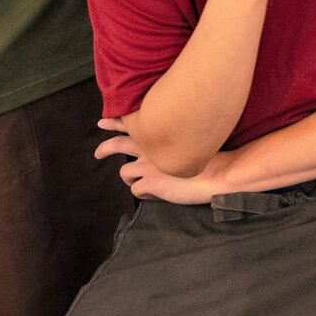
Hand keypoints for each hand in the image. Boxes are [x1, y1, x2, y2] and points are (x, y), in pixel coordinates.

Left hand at [94, 118, 223, 203]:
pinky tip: (153, 194)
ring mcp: (148, 165)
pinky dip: (144, 193)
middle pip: (118, 144)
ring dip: (130, 178)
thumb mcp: (191, 140)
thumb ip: (175, 141)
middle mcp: (150, 147)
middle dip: (105, 148)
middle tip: (97, 153)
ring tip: (136, 182)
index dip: (116, 122)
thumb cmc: (212, 156)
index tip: (104, 121)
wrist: (218, 173)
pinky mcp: (150, 182)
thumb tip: (168, 147)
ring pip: (124, 172)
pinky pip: (136, 190)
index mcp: (160, 134)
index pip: (132, 123)